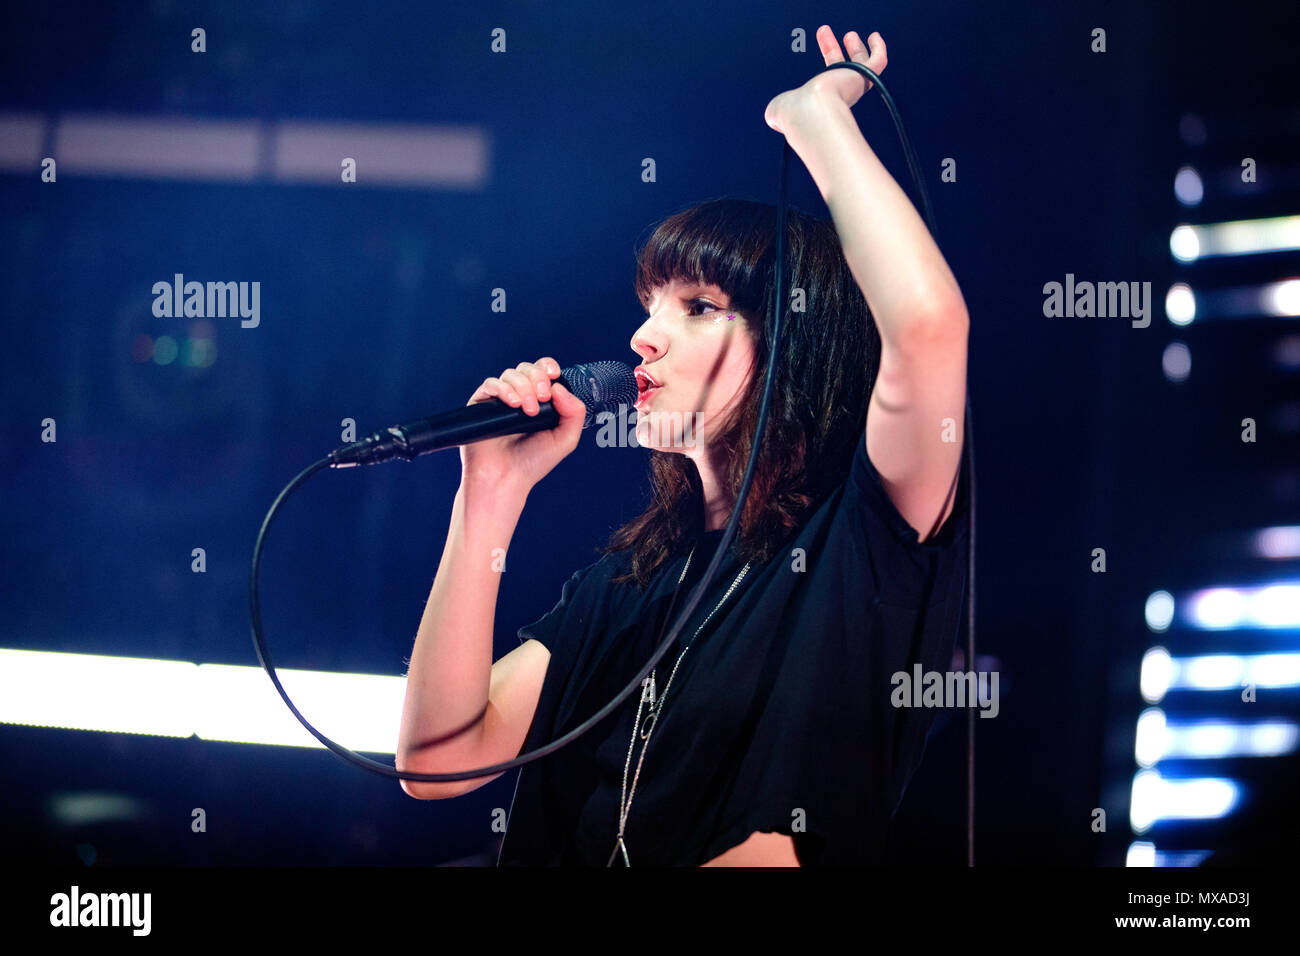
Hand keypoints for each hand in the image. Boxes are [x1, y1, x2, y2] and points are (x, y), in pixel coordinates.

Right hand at [459, 357, 587, 495]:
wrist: (505, 479)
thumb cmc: (532, 463)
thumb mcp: (565, 439)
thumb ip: (574, 413)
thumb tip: (560, 387)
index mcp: (538, 402)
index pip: (542, 372)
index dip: (547, 367)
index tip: (553, 375)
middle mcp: (519, 398)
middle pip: (527, 369)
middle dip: (537, 379)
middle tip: (542, 399)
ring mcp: (499, 400)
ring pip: (510, 374)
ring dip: (523, 387)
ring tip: (528, 410)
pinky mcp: (481, 404)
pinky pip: (490, 384)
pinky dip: (503, 389)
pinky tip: (513, 404)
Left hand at [764, 26, 887, 137]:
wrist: (810, 112)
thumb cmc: (795, 114)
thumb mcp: (778, 111)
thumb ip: (776, 111)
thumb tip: (772, 118)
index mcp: (821, 101)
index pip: (824, 80)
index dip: (820, 64)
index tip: (817, 49)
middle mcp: (839, 95)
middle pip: (841, 69)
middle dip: (833, 50)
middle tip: (826, 35)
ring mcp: (852, 85)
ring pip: (860, 65)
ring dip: (855, 49)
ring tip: (849, 35)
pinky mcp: (863, 77)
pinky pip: (878, 62)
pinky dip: (878, 48)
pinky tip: (874, 36)